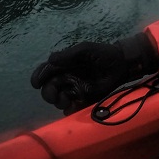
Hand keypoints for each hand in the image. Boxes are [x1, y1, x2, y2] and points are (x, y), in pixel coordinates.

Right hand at [30, 35, 158, 112]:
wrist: (121, 64)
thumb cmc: (102, 54)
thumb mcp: (85, 50)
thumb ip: (68, 54)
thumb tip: (50, 60)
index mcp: (64, 65)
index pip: (45, 72)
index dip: (38, 77)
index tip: (37, 83)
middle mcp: (66, 78)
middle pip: (48, 89)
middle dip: (48, 93)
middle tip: (54, 95)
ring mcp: (74, 90)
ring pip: (58, 100)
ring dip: (58, 102)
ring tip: (66, 100)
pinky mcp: (84, 100)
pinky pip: (72, 108)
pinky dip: (69, 109)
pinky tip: (73, 106)